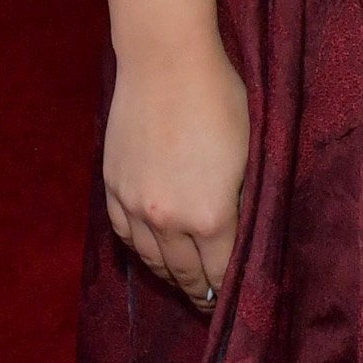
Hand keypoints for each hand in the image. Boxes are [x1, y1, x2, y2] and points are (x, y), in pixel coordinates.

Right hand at [104, 37, 250, 309]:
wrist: (165, 61)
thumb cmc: (219, 97)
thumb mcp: (249, 152)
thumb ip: (240, 199)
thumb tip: (237, 227)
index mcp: (210, 215)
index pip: (221, 270)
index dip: (228, 286)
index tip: (232, 298)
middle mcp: (169, 220)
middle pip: (184, 273)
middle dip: (199, 290)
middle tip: (208, 301)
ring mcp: (135, 205)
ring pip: (151, 258)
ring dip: (168, 274)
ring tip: (181, 281)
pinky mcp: (113, 187)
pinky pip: (124, 234)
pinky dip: (139, 248)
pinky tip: (150, 251)